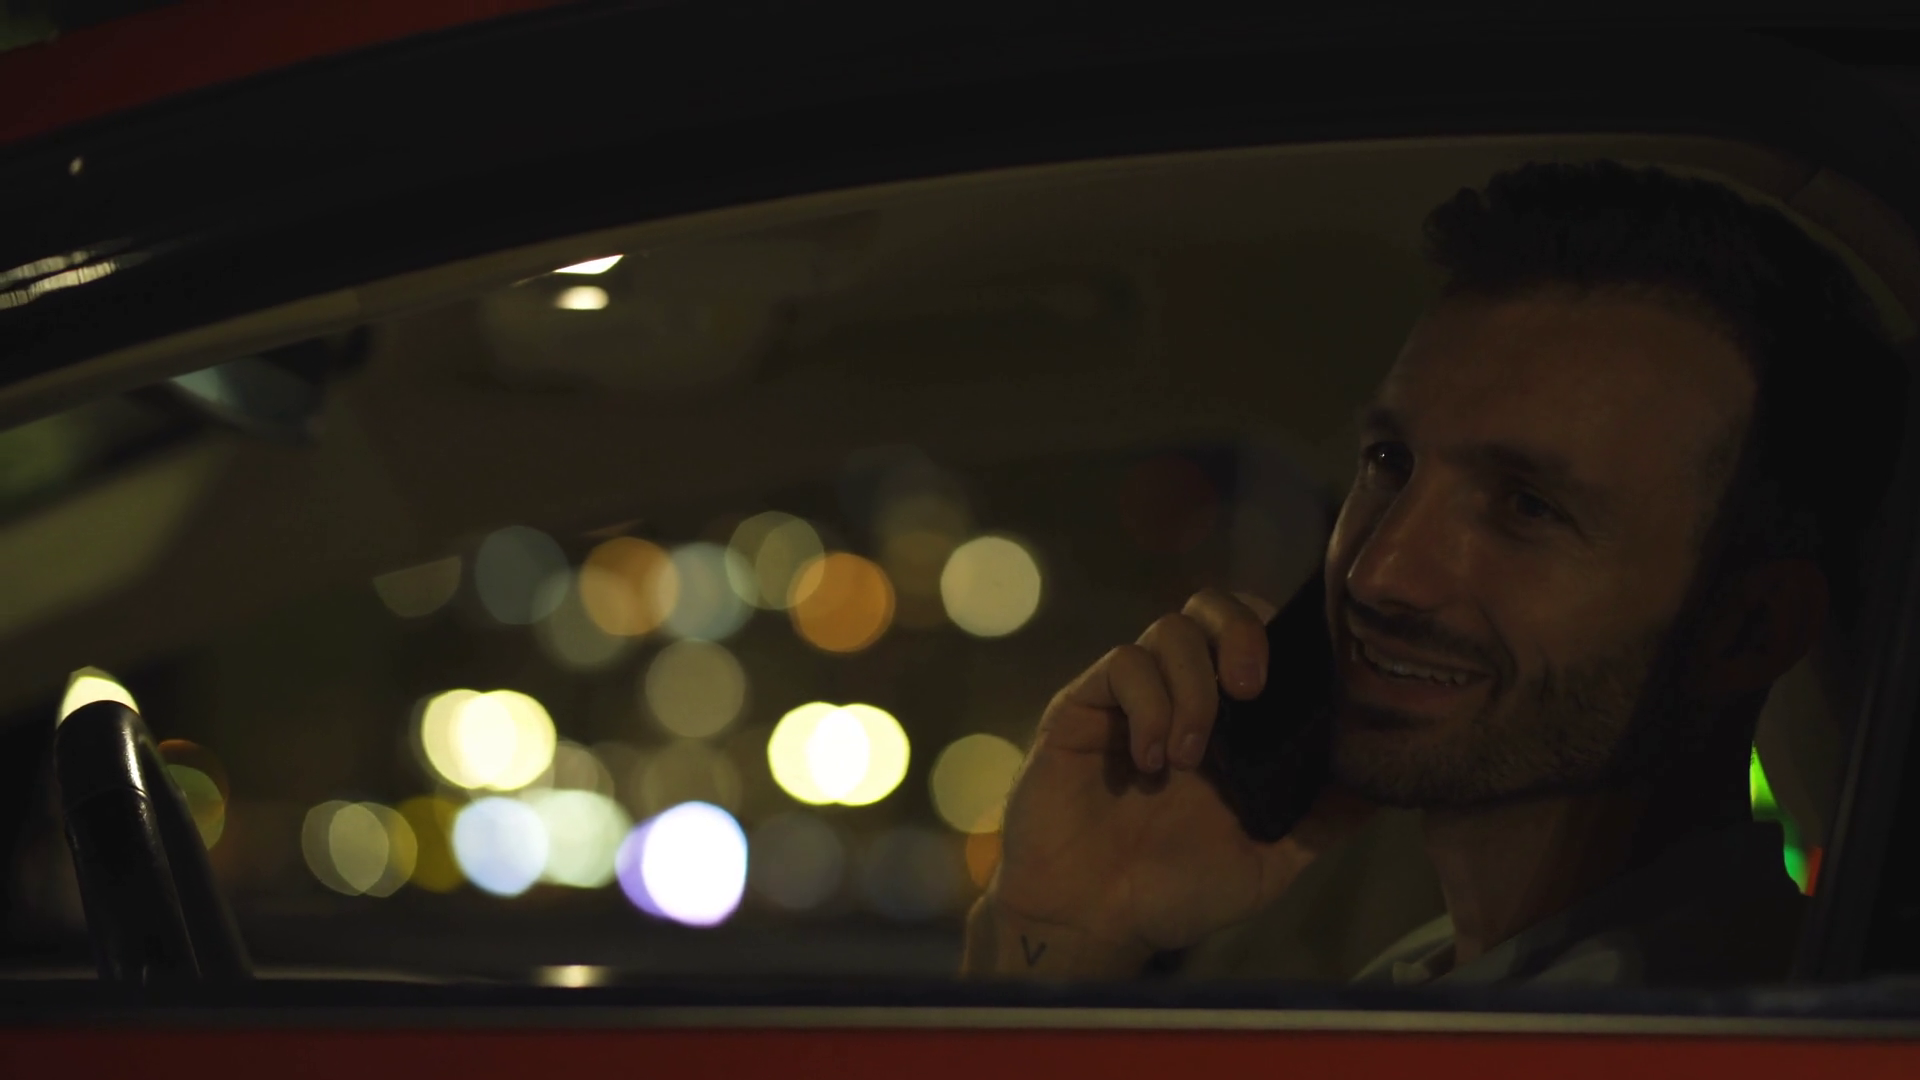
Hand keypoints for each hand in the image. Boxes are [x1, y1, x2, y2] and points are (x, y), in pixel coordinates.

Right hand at [963, 588, 1373, 977]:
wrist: (1091, 922)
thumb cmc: (1175, 892)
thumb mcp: (1268, 862)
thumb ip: (1321, 819)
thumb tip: (1387, 782)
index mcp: (1228, 722)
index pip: (1257, 637)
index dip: (1280, 635)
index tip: (1298, 678)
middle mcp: (1179, 695)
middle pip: (1211, 607)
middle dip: (1240, 633)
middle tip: (1249, 690)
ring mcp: (1130, 698)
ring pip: (1168, 630)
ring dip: (1191, 689)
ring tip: (1188, 759)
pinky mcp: (1083, 706)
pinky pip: (1121, 665)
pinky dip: (1147, 705)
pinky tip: (1152, 761)